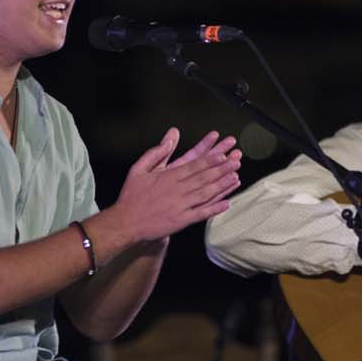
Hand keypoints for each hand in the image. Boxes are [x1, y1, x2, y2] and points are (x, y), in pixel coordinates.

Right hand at [112, 128, 241, 242]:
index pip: (194, 165)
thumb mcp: (139, 169)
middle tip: (236, 161)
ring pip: (205, 194)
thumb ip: (156, 152)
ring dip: (222, 185)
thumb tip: (171, 136)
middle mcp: (177, 190)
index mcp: (168, 177)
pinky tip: (227, 203)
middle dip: (222, 169)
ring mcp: (180, 206)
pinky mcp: (181, 221)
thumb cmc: (132, 196)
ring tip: (236, 177)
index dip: (211, 159)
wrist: (125, 223)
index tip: (224, 153)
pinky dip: (215, 209)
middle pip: (203, 177)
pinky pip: (201, 214)